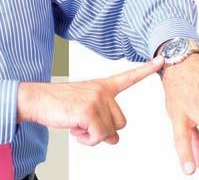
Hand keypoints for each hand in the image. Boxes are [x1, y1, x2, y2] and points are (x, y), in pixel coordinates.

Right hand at [17, 56, 163, 145]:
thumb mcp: (84, 106)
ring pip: (110, 133)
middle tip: (85, 125)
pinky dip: (86, 140)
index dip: (146, 69)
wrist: (36, 100)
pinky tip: (75, 129)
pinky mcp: (89, 112)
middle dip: (104, 130)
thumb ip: (103, 117)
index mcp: (101, 85)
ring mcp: (97, 101)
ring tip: (77, 125)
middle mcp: (102, 91)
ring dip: (93, 136)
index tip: (162, 59)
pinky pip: (98, 137)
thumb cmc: (57, 103)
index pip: (128, 77)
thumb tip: (114, 139)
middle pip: (121, 122)